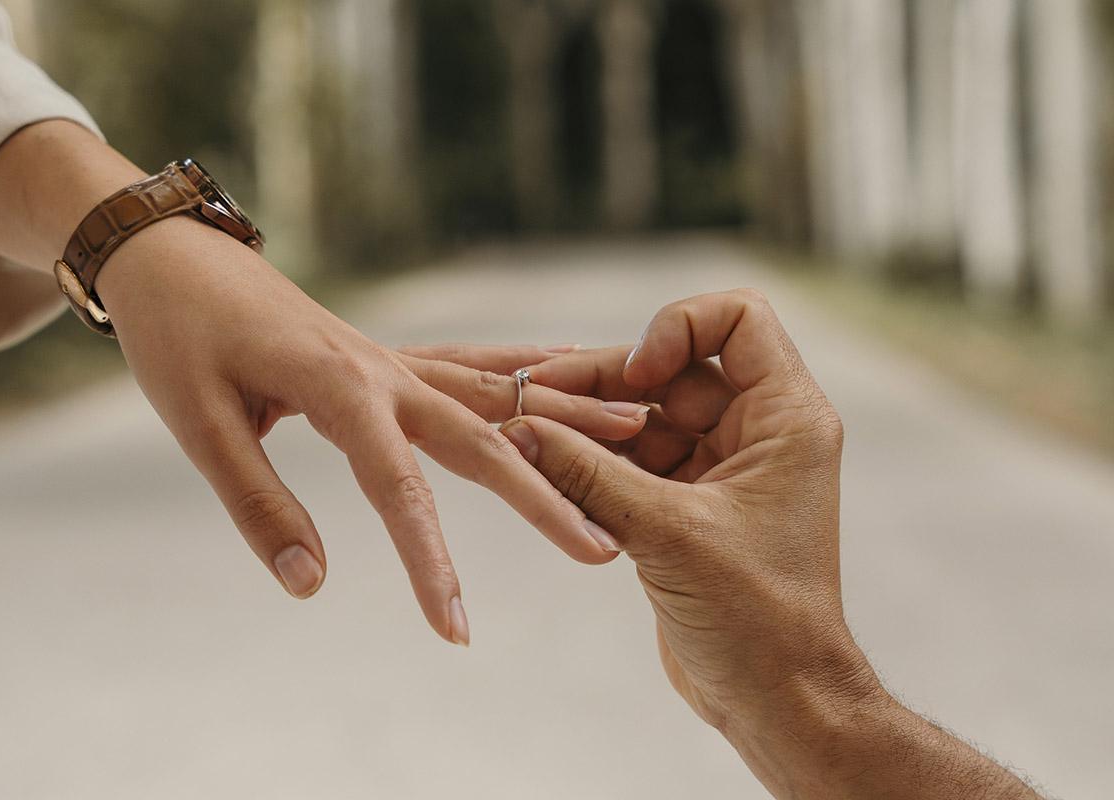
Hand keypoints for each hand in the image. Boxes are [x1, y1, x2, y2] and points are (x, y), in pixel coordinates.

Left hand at [95, 216, 647, 644]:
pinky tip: (569, 362)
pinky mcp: (387, 353)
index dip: (430, 562)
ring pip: (498, 390)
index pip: (401, 488)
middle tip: (602, 548)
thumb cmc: (178, 336)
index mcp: (340, 389)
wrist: (171, 253)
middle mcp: (385, 370)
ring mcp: (393, 356)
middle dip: (546, 497)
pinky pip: (473, 362)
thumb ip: (260, 506)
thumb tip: (311, 585)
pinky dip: (527, 366)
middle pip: (485, 438)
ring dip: (566, 414)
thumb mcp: (201, 426)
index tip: (456, 628)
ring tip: (637, 429)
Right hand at [418, 289, 863, 710]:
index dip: (678, 328)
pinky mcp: (686, 506)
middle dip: (604, 384)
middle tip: (535, 400)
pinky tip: (542, 471)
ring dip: (587, 427)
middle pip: (671, 371)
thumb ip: (588, 474)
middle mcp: (756, 432)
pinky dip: (590, 466)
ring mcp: (718, 469)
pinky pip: (631, 463)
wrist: (775, 700)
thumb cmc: (756, 618)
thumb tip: (517, 429)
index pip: (737, 319)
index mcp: (785, 418)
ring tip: (526, 437)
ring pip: (644, 419)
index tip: (637, 377)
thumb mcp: (667, 533)